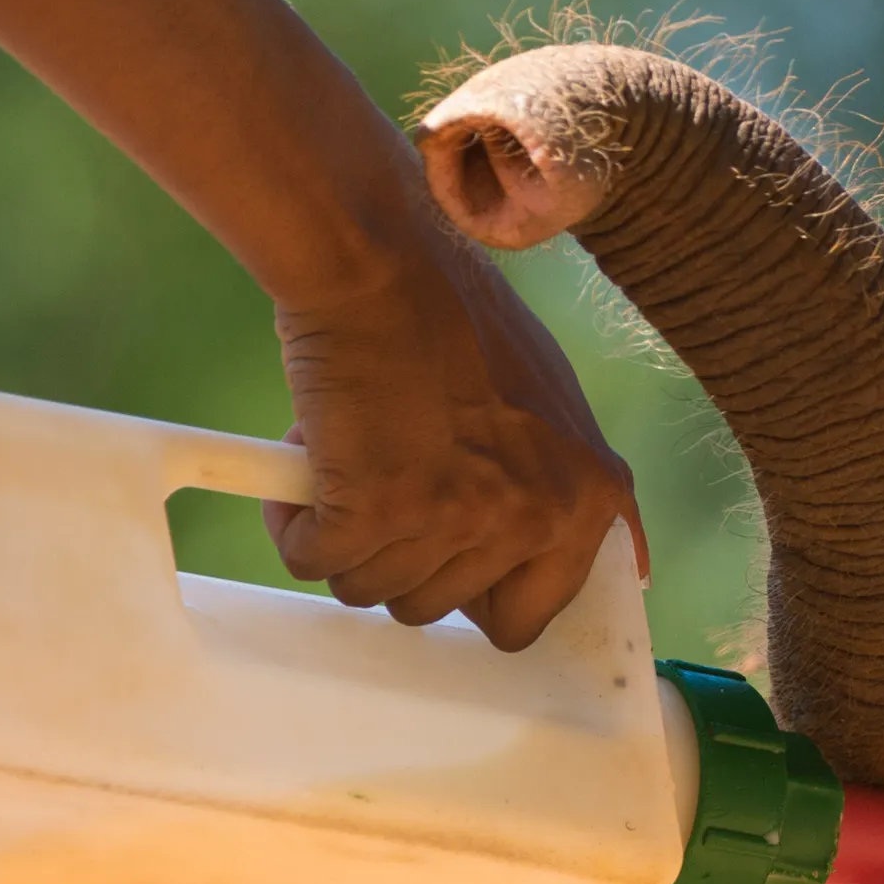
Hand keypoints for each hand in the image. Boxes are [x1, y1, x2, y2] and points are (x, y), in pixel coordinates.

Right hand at [265, 227, 642, 648]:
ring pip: (370, 588)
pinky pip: (315, 562)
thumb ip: (561, 484)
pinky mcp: (377, 513)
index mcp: (588, 498)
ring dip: (344, 538)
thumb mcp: (550, 406)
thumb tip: (586, 555)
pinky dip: (296, 526)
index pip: (529, 615)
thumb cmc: (455, 317)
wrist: (381, 268)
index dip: (470, 591)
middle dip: (395, 552)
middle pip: (436, 605)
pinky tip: (302, 472)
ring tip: (345, 459)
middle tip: (382, 475)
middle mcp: (533, 517)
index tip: (439, 555)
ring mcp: (456, 519)